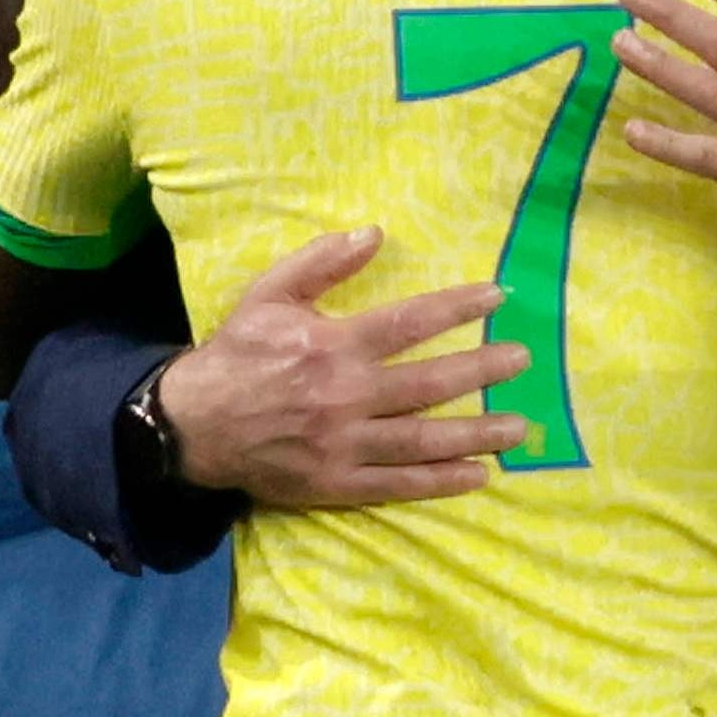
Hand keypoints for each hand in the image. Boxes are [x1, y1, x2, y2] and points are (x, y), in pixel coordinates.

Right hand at [158, 227, 531, 506]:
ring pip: (423, 439)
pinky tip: (479, 474)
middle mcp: (345, 397)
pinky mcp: (338, 483)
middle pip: (428, 383)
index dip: (457, 308)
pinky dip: (441, 481)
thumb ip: (321, 262)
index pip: (408, 323)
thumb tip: (374, 232)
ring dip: (476, 433)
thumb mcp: (269, 294)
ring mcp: (344, 445)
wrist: (194, 426)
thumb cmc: (238, 353)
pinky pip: (399, 484)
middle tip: (523, 360)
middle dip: (481, 370)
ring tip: (519, 427)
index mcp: (333, 347)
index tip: (497, 297)